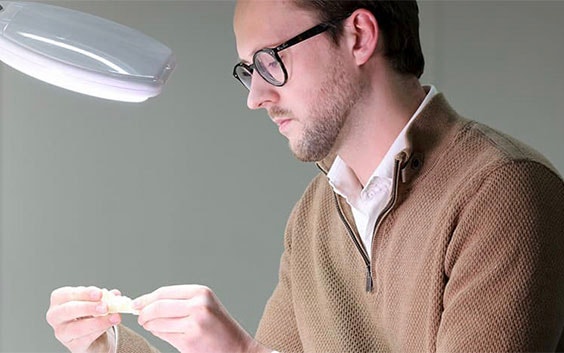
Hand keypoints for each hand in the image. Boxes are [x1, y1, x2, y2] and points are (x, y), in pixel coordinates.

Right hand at [46, 286, 121, 352]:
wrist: (94, 335)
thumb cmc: (90, 312)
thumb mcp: (95, 300)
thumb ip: (104, 297)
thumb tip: (115, 294)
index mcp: (59, 299)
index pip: (67, 294)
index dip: (84, 293)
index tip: (99, 293)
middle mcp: (56, 316)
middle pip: (68, 310)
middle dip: (88, 307)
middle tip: (105, 307)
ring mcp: (62, 332)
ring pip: (77, 328)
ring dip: (98, 322)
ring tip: (115, 317)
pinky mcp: (73, 345)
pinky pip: (86, 339)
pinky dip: (100, 331)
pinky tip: (109, 325)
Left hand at [133, 285, 269, 352]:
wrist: (237, 348)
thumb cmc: (219, 327)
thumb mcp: (204, 306)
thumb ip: (179, 303)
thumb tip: (147, 304)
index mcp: (201, 292)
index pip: (164, 292)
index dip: (146, 298)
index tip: (136, 303)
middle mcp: (198, 305)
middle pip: (158, 306)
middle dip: (144, 313)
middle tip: (140, 318)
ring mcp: (194, 324)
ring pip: (158, 323)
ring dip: (150, 326)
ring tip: (151, 326)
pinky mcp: (190, 341)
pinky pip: (165, 336)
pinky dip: (159, 335)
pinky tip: (163, 333)